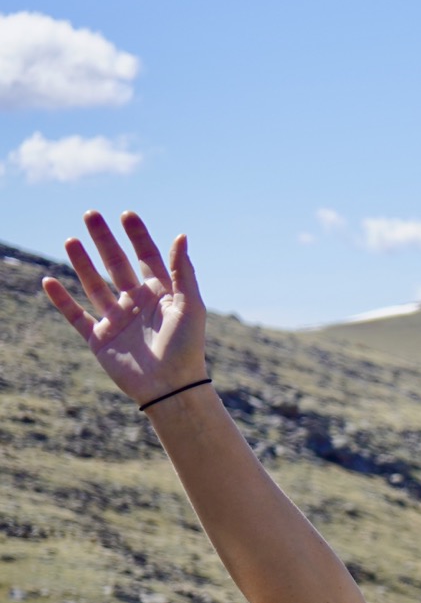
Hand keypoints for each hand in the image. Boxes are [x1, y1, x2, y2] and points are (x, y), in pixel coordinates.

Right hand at [42, 210, 208, 406]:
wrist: (170, 387)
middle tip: (91, 214)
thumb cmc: (186, 347)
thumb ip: (182, 271)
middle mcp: (137, 303)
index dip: (138, 237)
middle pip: (117, 265)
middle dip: (104, 240)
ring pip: (94, 285)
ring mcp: (117, 320)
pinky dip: (62, 300)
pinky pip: (76, 315)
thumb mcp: (189, 305)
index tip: (126, 214)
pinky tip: (49, 281)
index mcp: (161, 294)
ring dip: (81, 263)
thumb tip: (181, 235)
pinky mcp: (100, 338)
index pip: (148, 258)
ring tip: (71, 240)